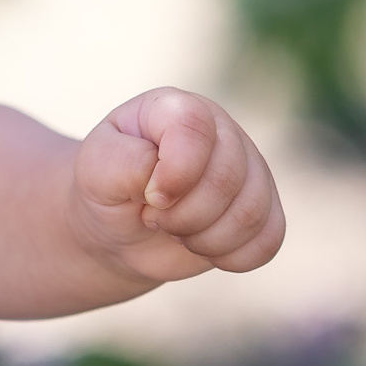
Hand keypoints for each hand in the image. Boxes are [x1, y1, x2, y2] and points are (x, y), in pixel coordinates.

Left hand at [72, 88, 284, 284]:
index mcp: (176, 109)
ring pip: (251, 212)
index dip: (176, 172)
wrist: (120, 227)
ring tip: (177, 231)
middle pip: (227, 177)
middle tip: (154, 219)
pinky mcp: (263, 208)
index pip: (196, 127)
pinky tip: (203, 248)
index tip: (149, 197)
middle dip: (185, 215)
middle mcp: (221, 131)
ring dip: (206, 239)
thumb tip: (162, 177)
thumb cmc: (108, 188)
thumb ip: (123, 162)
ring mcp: (248, 168)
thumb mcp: (95, 170)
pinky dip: (233, 256)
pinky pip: (270, 239)